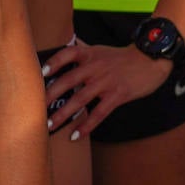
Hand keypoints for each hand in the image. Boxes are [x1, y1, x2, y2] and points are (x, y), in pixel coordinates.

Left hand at [40, 39, 170, 136]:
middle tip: (35, 107)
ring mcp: (105, 82)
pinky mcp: (117, 96)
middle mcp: (95, 67)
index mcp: (89, 54)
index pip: (67, 54)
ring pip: (80, 99)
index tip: (40, 73)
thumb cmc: (121, 57)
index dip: (52, 62)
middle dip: (51, 94)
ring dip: (64, 113)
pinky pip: (98, 113)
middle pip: (68, 80)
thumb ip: (81, 52)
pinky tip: (75, 135)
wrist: (149, 60)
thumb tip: (61, 50)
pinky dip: (86, 125)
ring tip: (50, 125)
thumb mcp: (99, 50)